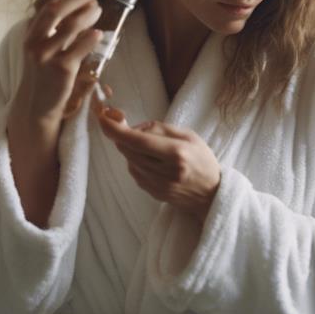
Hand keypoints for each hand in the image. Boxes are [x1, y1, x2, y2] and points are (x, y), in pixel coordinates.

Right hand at [10, 0, 104, 130]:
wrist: (37, 107)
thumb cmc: (44, 76)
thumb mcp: (45, 50)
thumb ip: (58, 30)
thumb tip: (79, 2)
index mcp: (31, 36)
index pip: (50, 7)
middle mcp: (36, 43)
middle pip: (58, 9)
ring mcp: (47, 56)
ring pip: (72, 26)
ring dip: (89, 14)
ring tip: (99, 10)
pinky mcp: (62, 70)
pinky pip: (81, 47)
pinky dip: (91, 38)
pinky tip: (98, 34)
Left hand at [93, 99, 220, 223]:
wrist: (211, 194)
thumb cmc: (202, 160)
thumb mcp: (188, 135)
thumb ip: (159, 128)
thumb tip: (132, 127)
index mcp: (177, 153)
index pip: (139, 140)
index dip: (117, 130)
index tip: (103, 119)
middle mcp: (166, 171)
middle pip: (129, 150)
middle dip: (124, 137)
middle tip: (133, 130)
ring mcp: (158, 185)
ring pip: (129, 161)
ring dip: (132, 150)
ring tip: (152, 149)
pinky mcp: (152, 193)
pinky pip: (134, 172)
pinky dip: (137, 162)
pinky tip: (153, 162)